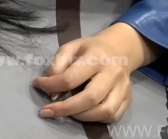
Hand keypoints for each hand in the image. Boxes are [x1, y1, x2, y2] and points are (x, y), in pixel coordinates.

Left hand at [32, 23, 162, 122]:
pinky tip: (83, 112)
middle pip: (90, 98)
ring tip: (66, 111)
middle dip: (65, 109)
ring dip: (81, 116)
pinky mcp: (129, 98)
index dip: (51, 85)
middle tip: (47, 111)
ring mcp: (124, 88)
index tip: (38, 85)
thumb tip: (52, 89)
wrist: (120, 49)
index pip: (71, 78)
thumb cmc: (90, 49)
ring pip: (104, 112)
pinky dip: (95, 119)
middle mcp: (112, 74)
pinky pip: (113, 116)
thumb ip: (58, 64)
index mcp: (96, 57)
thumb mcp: (71, 47)